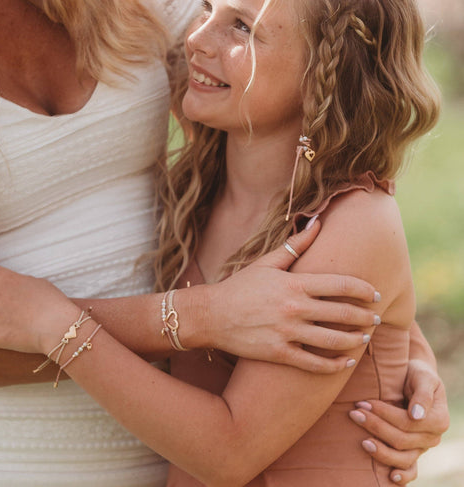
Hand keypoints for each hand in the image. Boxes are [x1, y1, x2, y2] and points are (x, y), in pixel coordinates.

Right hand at [202, 218, 381, 372]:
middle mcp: (294, 308)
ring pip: (333, 341)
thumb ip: (295, 245)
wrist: (211, 315)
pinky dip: (334, 365)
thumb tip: (318, 222)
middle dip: (365, 316)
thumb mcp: (267, 262)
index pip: (340, 285)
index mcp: (294, 284)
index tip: (375, 293)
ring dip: (354, 340)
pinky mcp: (279, 354)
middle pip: (342, 314)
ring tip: (364, 338)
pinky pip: (314, 364)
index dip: (363, 290)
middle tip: (377, 317)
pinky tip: (345, 362)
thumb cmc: (240, 286)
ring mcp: (287, 333)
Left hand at [348, 360, 448, 483]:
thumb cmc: (416, 374)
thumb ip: (422, 394)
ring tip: (362, 442)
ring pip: (403, 458)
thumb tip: (416, 415)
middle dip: (375, 427)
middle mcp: (432, 437)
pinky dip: (403, 476)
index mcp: (438, 419)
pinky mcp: (413, 452)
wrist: (414, 377)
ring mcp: (422, 447)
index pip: (406, 422)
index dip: (384, 414)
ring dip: (381, 451)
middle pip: (401, 439)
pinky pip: (411, 470)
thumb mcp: (424, 376)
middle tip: (354, 413)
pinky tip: (390, 477)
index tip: (363, 402)